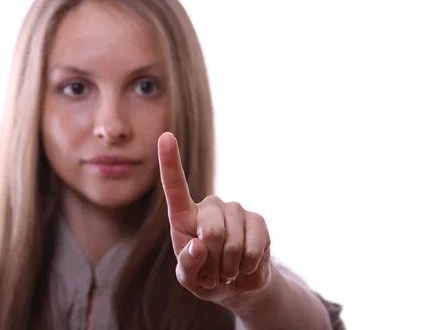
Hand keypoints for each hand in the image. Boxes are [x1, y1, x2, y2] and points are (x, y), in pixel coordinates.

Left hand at [157, 132, 272, 308]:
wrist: (239, 285)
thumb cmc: (205, 277)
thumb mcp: (189, 279)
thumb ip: (187, 266)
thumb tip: (199, 245)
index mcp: (185, 216)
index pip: (175, 186)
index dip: (169, 162)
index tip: (165, 136)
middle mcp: (210, 206)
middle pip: (211, 231)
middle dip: (213, 262)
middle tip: (214, 273)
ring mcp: (235, 210)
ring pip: (233, 242)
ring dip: (230, 267)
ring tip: (228, 270)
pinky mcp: (257, 220)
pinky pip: (255, 246)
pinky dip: (249, 266)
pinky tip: (245, 266)